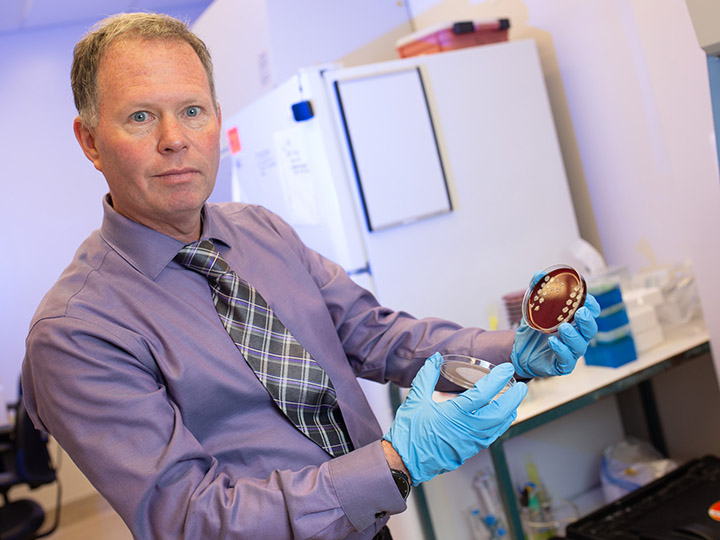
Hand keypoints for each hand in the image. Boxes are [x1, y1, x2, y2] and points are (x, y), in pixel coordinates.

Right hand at [383, 353, 526, 485]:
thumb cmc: (409, 433)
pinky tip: (499, 419)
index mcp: (455, 415)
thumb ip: (427, 377)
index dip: (497, 379)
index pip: (483, 394)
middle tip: (521, 386)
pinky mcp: (468, 451)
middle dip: (514, 398)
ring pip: (498, 427)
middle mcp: (467, 430)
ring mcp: (470, 443)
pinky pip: (491, 437)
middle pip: (500, 413)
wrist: (404, 462)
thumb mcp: (416, 400)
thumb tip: (436, 359)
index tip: (507, 369)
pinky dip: (499, 425)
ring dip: (508, 412)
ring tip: (513, 401)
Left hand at [511, 293, 600, 378]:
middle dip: (588, 321)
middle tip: (580, 313)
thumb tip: (539, 274)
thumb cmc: (533, 328)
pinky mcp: (563, 365)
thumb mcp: (533, 308)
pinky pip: (566, 359)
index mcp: (575, 321)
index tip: (587, 299)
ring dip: (573, 336)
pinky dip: (561, 350)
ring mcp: (572, 351)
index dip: (592, 306)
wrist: (519, 349)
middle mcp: (578, 336)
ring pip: (580, 345)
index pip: (591, 313)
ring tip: (563, 327)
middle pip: (590, 329)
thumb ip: (537, 291)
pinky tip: (552, 342)